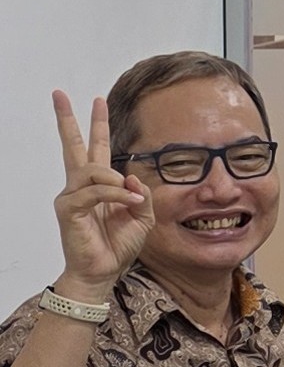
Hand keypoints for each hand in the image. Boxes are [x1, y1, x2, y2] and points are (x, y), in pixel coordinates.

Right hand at [52, 92, 151, 299]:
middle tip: (60, 94)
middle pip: (72, 146)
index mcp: (99, 185)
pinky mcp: (68, 209)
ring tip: (130, 197)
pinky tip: (128, 201)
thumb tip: (129, 175)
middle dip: (68, 119)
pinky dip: (114, 194)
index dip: (96, 125)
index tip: (97, 100)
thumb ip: (140, 193)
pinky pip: (93, 192)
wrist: (103, 272)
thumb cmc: (118, 246)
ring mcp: (71, 196)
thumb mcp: (142, 217)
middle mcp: (80, 186)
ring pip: (91, 170)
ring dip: (114, 179)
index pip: (95, 148)